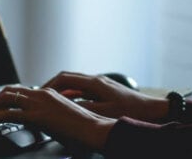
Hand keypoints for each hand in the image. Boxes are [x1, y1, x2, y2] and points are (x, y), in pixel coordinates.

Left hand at [0, 86, 115, 150]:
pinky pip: (6, 114)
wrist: (96, 131)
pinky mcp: (36, 115)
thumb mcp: (64, 123)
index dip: (6, 97)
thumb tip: (45, 129)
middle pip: (10, 91)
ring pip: (5, 99)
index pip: (22, 91)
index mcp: (50, 94)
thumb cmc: (85, 132)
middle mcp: (42, 94)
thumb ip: (51, 122)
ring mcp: (39, 103)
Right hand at [44, 71, 168, 121]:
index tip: (38, 93)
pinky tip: (70, 105)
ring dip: (63, 91)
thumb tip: (65, 106)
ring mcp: (101, 84)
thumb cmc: (131, 111)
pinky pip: (83, 89)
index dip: (49, 85)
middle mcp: (97, 80)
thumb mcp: (105, 112)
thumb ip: (83, 108)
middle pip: (68, 78)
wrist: (153, 110)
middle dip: (53, 86)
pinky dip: (73, 95)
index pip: (64, 78)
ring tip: (51, 101)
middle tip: (40, 96)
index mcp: (94, 83)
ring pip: (75, 84)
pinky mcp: (106, 90)